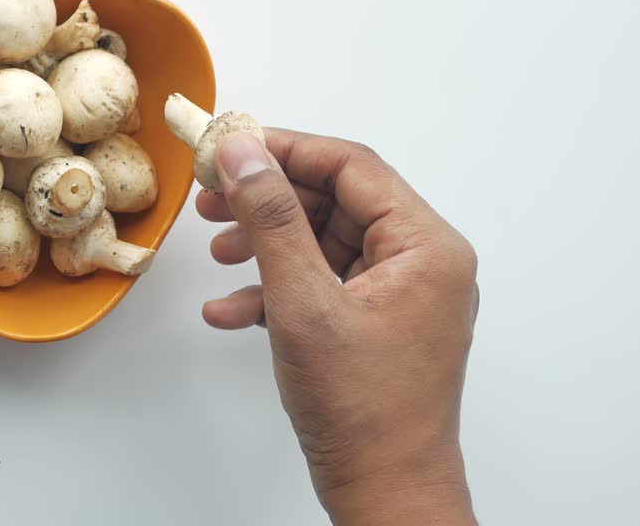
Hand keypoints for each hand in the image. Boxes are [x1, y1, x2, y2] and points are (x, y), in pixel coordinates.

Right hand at [197, 129, 477, 524]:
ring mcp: (402, 296)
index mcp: (426, 247)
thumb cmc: (363, 411)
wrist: (385, 493)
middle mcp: (423, 263)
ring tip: (218, 252)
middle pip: (336, 201)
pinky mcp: (378, 324)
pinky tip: (230, 310)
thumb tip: (244, 151)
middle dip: (268, 201)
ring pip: (324, 242)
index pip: (352, 167)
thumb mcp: (302, 302)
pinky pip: (324, 283)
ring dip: (266, 244)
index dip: (285, 150)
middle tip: (213, 199)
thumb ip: (271, 218)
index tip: (230, 148)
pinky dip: (276, 290)